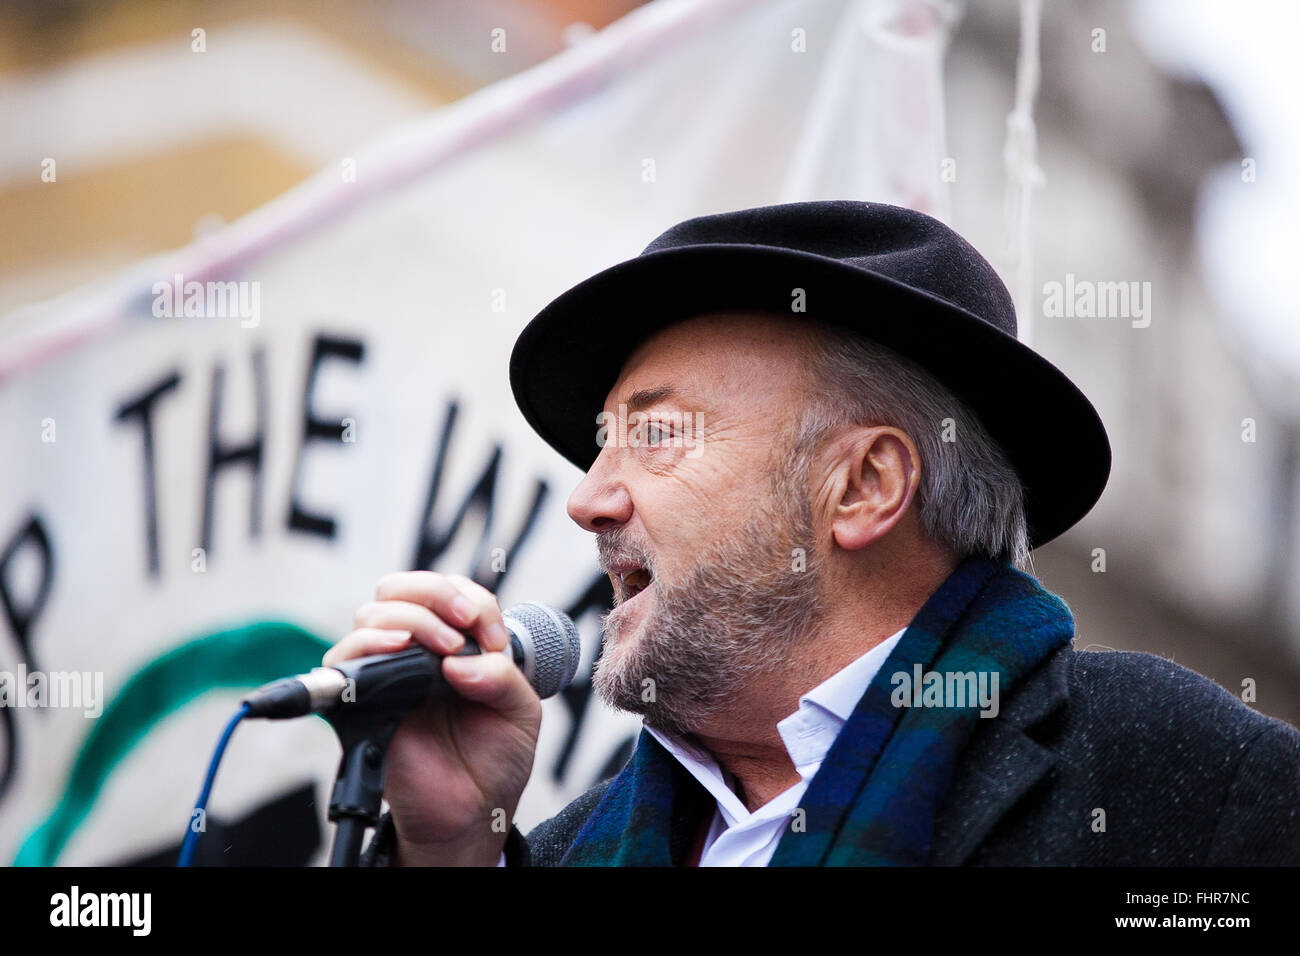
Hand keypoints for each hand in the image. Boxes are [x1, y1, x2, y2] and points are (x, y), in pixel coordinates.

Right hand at [324, 572, 540, 864]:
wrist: (473, 812)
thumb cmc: (493, 760)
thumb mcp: (520, 711)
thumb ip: (503, 677)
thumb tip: (458, 662)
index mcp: (453, 643)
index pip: (447, 590)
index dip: (472, 600)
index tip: (494, 638)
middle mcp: (415, 652)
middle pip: (400, 588)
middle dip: (436, 592)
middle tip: (465, 624)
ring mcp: (386, 673)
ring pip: (374, 613)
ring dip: (415, 618)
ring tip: (446, 650)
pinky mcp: (360, 702)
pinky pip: (344, 658)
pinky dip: (371, 643)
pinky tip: (402, 649)